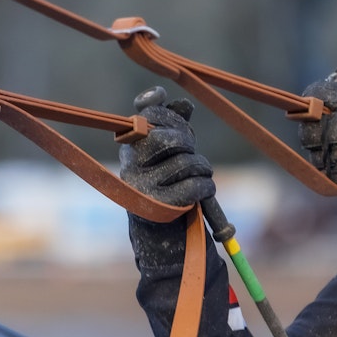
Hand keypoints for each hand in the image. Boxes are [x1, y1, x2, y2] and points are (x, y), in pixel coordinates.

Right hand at [119, 86, 215, 207]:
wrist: (161, 232)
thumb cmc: (168, 182)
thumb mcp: (170, 152)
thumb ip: (174, 126)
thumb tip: (183, 104)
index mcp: (129, 148)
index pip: (146, 117)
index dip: (165, 112)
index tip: (170, 109)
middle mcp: (130, 166)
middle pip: (167, 138)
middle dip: (187, 142)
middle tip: (192, 152)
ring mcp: (143, 187)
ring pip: (186, 162)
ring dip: (202, 167)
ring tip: (200, 174)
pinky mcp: (160, 207)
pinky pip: (194, 186)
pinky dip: (206, 186)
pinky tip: (204, 190)